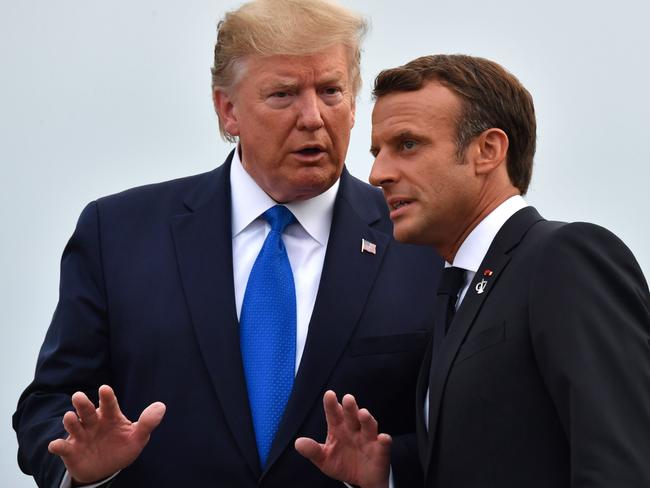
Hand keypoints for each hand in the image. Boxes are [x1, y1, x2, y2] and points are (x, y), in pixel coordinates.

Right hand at [48, 385, 165, 484]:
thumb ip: (147, 423)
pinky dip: (58, 445)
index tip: (105, 388)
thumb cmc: (121, 447)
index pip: (109, 404)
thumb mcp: (137, 438)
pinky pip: (62, 447)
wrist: (105, 469)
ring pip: (73, 425)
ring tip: (70, 417)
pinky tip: (56, 445)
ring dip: (70, 421)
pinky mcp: (71, 450)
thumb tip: (161, 406)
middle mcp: (94, 423)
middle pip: (87, 411)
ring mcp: (81, 436)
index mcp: (110, 416)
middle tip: (78, 396)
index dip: (106, 397)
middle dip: (82, 404)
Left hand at [295, 390, 390, 487]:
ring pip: (369, 426)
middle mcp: (354, 429)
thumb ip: (312, 450)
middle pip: (352, 416)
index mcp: (338, 428)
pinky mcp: (380, 451)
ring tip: (363, 413)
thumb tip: (298, 443)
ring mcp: (368, 439)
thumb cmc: (342, 463)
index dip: (331, 405)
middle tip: (348, 398)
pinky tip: (383, 438)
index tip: (329, 394)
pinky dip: (384, 441)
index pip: (334, 414)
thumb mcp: (324, 459)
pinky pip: (383, 444)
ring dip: (367, 419)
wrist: (360, 480)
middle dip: (350, 408)